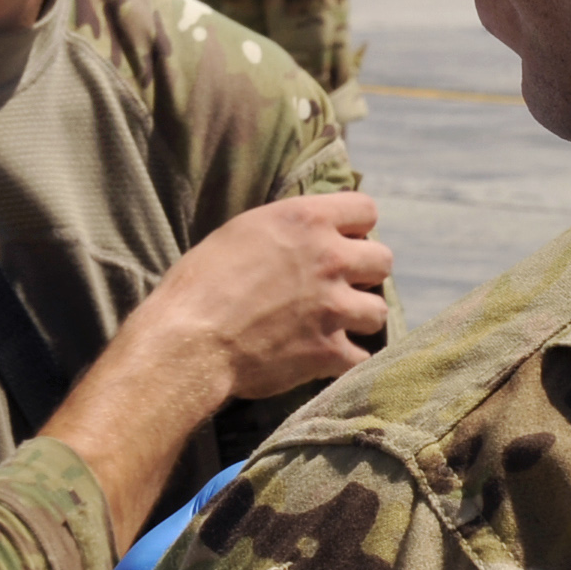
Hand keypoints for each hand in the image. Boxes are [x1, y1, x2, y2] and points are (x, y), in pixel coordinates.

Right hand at [120, 191, 390, 404]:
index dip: (354, 228)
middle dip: (363, 273)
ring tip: (332, 323)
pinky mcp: (329, 352)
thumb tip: (304, 234)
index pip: (365, 209)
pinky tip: (325, 358)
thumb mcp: (239, 233)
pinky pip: (362, 356)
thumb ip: (284, 230)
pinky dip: (346, 360)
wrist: (187, 342)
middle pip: (383, 260)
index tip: (339, 242)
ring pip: (379, 310)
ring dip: (358, 317)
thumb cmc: (197, 284)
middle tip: (337, 286)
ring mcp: (333, 307)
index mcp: (305, 220)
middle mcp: (328, 258)